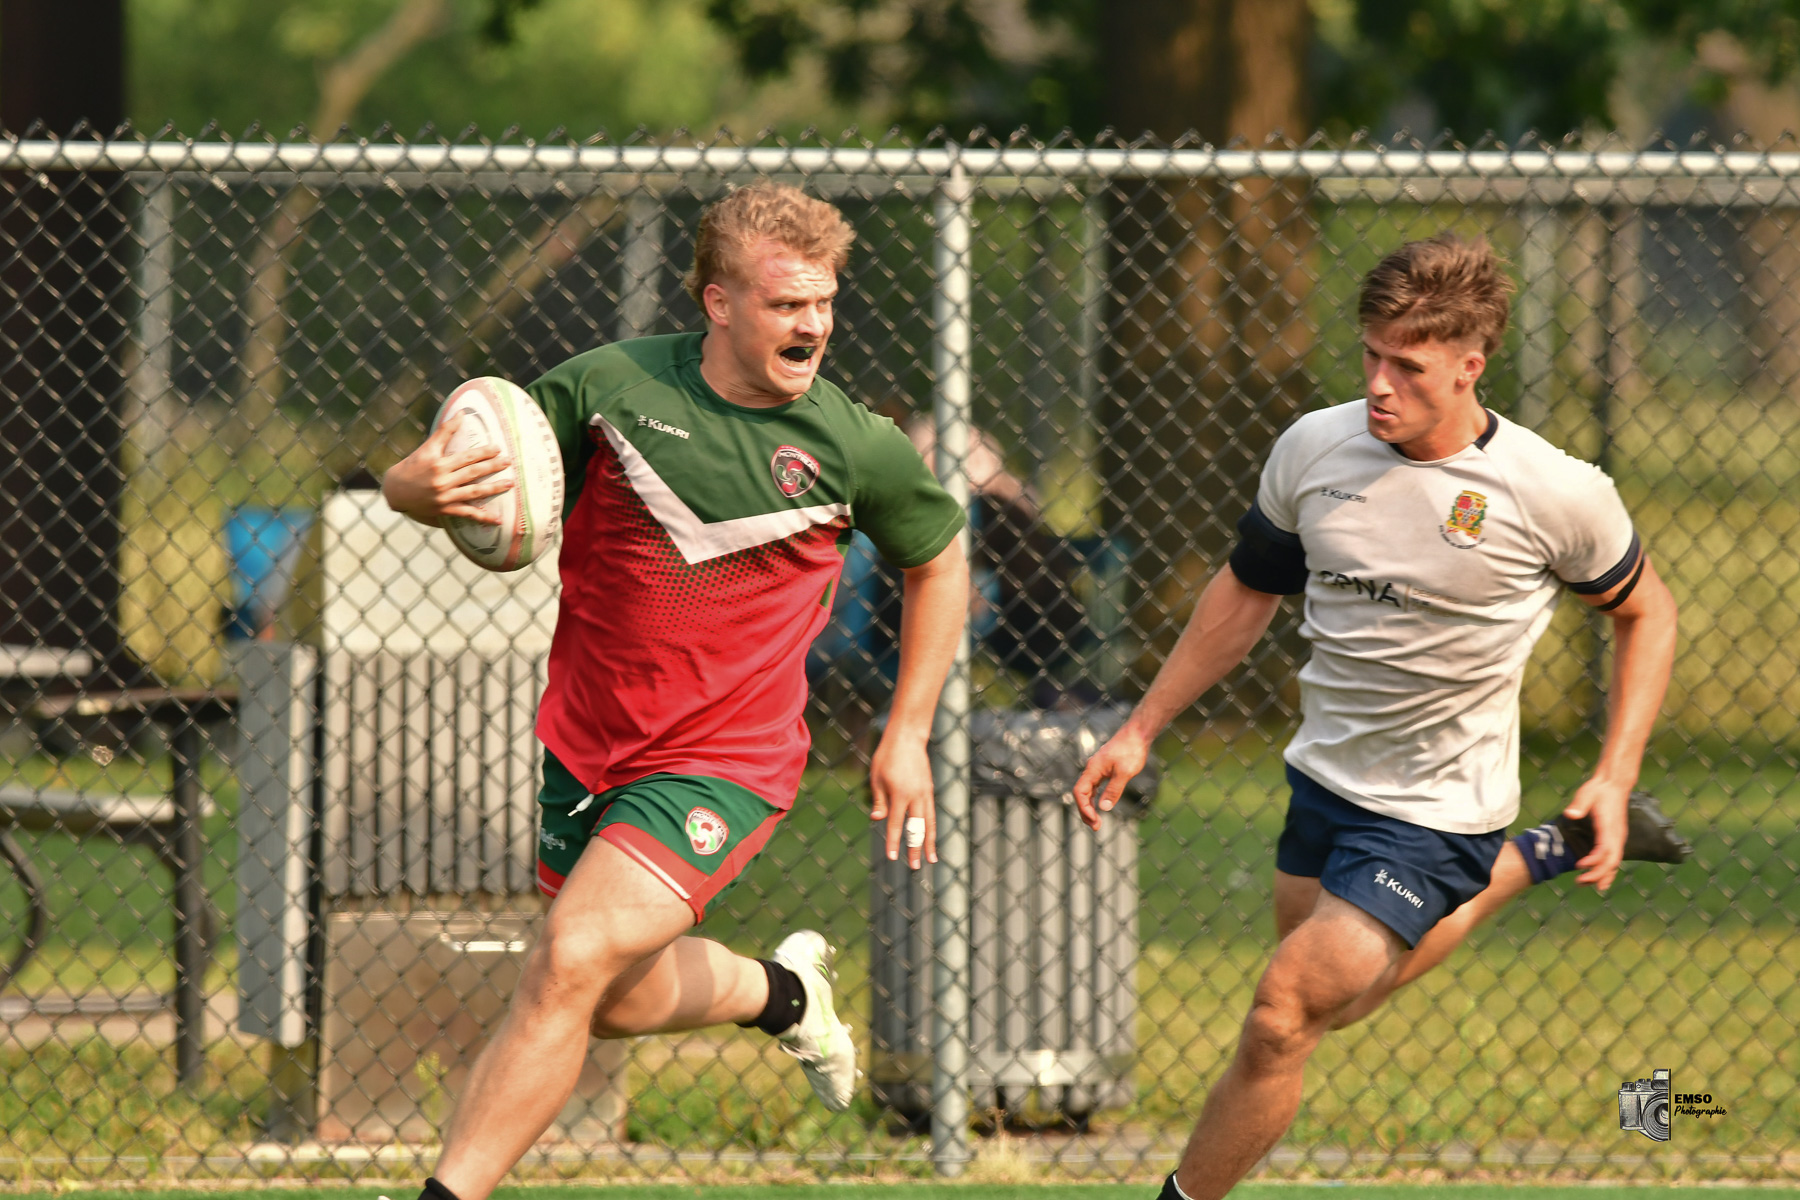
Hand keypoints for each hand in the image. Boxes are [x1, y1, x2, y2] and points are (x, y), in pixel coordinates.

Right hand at [381, 412, 512, 525]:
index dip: (483, 453)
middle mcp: (442, 481)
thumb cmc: (413, 466)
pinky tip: (498, 520)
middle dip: (492, 467)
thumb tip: (462, 412)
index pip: (466, 457)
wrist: (395, 491)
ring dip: (493, 489)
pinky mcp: (445, 511)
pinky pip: (467, 514)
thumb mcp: (427, 447)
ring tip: (510, 484)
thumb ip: (445, 431)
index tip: (498, 448)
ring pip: (473, 493)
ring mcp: (444, 498)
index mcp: (439, 464)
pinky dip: (482, 517)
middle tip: (509, 462)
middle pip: (472, 473)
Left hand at [870, 733, 934, 868]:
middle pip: (917, 828)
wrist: (908, 738)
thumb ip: (879, 800)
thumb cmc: (887, 756)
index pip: (896, 824)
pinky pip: (931, 813)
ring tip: (932, 859)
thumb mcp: (877, 778)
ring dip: (930, 842)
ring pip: (929, 823)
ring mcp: (925, 793)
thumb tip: (878, 819)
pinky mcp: (929, 790)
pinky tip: (930, 838)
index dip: (894, 842)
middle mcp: (916, 796)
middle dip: (915, 849)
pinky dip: (932, 828)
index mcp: (900, 794)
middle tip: (915, 867)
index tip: (892, 858)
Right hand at [1071, 725, 1149, 831]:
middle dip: (1086, 811)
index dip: (1084, 808)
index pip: (1080, 792)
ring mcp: (1097, 769)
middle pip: (1081, 794)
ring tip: (1096, 821)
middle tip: (1096, 827)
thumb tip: (1103, 808)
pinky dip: (1095, 798)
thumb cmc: (1131, 750)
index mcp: (1092, 770)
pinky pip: (1095, 786)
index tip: (1094, 820)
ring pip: (1088, 791)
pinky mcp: (1105, 769)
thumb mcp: (1124, 773)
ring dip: (1090, 806)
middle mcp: (1092, 770)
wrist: (1137, 733)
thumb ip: (1113, 790)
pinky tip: (1100, 805)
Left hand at [1565, 774, 1630, 892]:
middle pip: (1612, 860)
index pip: (1605, 848)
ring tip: (1588, 885)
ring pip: (1615, 862)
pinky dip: (1608, 870)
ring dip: (1603, 875)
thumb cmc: (1599, 790)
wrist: (1615, 785)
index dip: (1594, 860)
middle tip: (1579, 882)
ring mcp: (1619, 838)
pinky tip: (1600, 880)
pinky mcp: (1617, 838)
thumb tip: (1570, 814)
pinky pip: (1615, 858)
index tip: (1580, 866)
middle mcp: (1617, 835)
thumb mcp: (1587, 793)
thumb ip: (1579, 804)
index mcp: (1609, 826)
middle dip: (1598, 874)